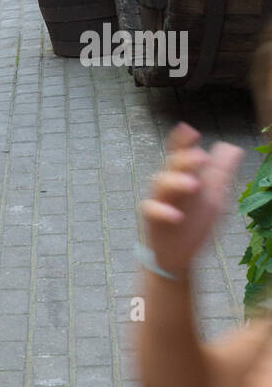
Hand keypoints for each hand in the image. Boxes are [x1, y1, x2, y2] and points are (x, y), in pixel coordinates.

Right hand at [141, 123, 242, 276]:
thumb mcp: (214, 196)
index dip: (183, 140)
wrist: (178, 255)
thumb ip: (222, 172)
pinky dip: (164, 212)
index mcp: (184, 175)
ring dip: (177, 182)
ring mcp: (159, 200)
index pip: (181, 153)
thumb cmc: (194, 220)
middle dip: (186, 159)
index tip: (190, 130)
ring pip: (161, 184)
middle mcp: (169, 183)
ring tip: (194, 184)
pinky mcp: (152, 220)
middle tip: (202, 157)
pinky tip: (177, 216)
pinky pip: (153, 211)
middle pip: (172, 164)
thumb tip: (234, 147)